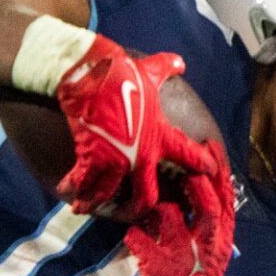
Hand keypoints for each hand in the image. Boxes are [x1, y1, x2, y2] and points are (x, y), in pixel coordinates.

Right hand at [54, 36, 218, 216]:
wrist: (91, 74)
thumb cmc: (121, 72)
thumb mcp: (148, 70)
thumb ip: (165, 68)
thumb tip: (179, 62)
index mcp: (159, 135)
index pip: (188, 155)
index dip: (201, 165)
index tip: (211, 173)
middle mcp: (141, 154)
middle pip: (146, 196)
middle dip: (137, 210)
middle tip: (131, 213)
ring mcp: (116, 159)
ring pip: (108, 195)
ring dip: (94, 203)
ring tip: (84, 206)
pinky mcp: (91, 158)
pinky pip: (81, 183)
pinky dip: (72, 188)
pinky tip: (65, 190)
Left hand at [120, 152, 235, 275]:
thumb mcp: (204, 255)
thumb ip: (202, 226)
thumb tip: (196, 189)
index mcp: (220, 243)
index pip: (225, 202)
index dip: (219, 173)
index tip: (211, 148)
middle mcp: (208, 251)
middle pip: (207, 209)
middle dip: (195, 186)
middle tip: (183, 167)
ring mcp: (187, 262)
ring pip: (173, 222)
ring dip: (159, 209)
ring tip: (149, 204)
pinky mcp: (163, 275)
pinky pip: (145, 248)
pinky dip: (137, 238)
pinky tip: (131, 235)